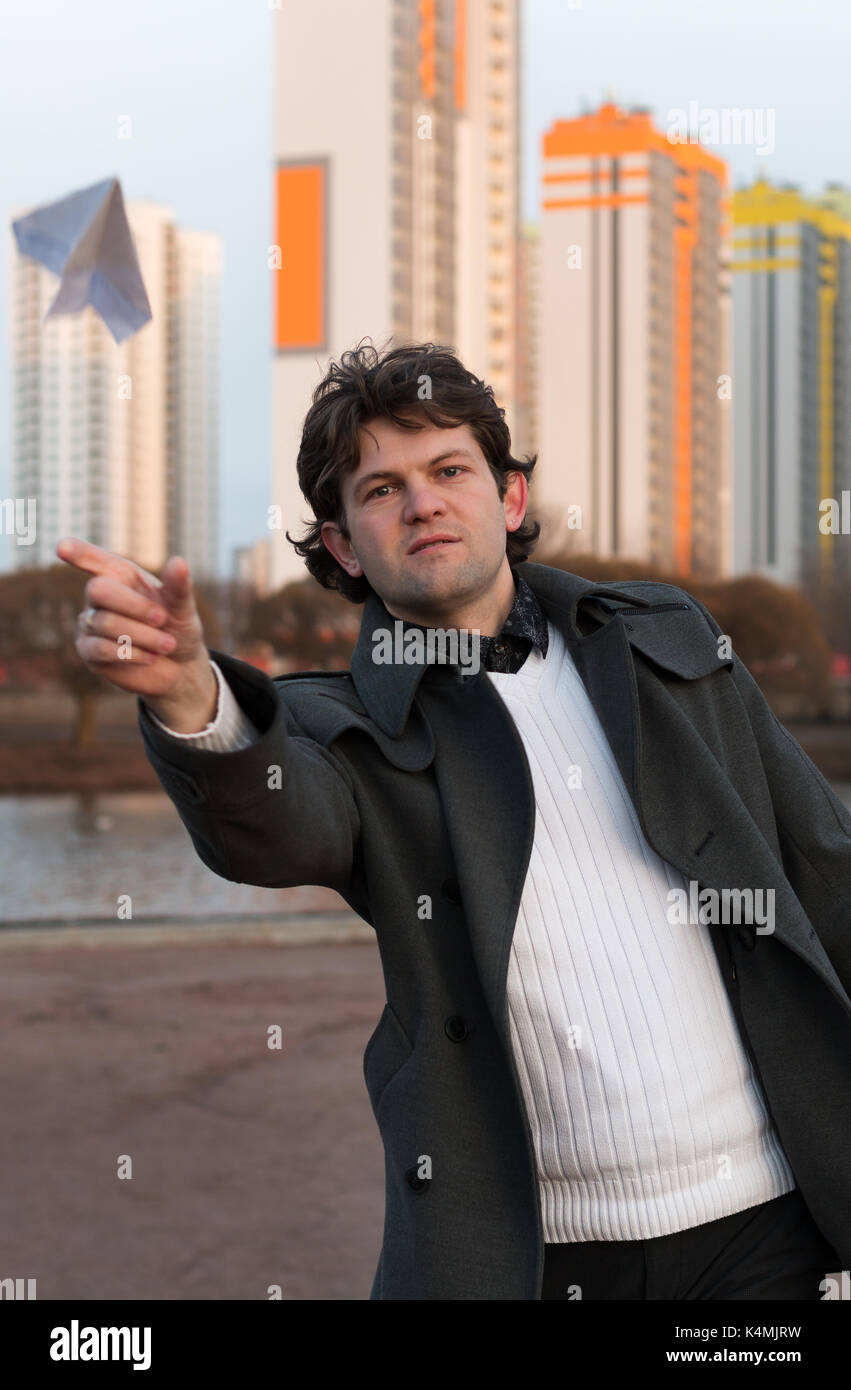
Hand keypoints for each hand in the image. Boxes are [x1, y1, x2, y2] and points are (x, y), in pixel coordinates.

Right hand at [56, 538, 212, 711]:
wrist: (179, 668)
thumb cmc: (178, 629)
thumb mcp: (183, 608)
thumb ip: (178, 587)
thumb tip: (178, 562)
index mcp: (122, 576)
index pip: (95, 560)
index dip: (79, 552)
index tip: (62, 547)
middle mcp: (101, 596)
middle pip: (98, 589)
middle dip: (134, 606)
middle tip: (162, 619)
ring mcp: (91, 623)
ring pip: (105, 623)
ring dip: (143, 636)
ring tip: (167, 645)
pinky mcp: (88, 651)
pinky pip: (101, 649)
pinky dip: (131, 653)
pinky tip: (150, 657)